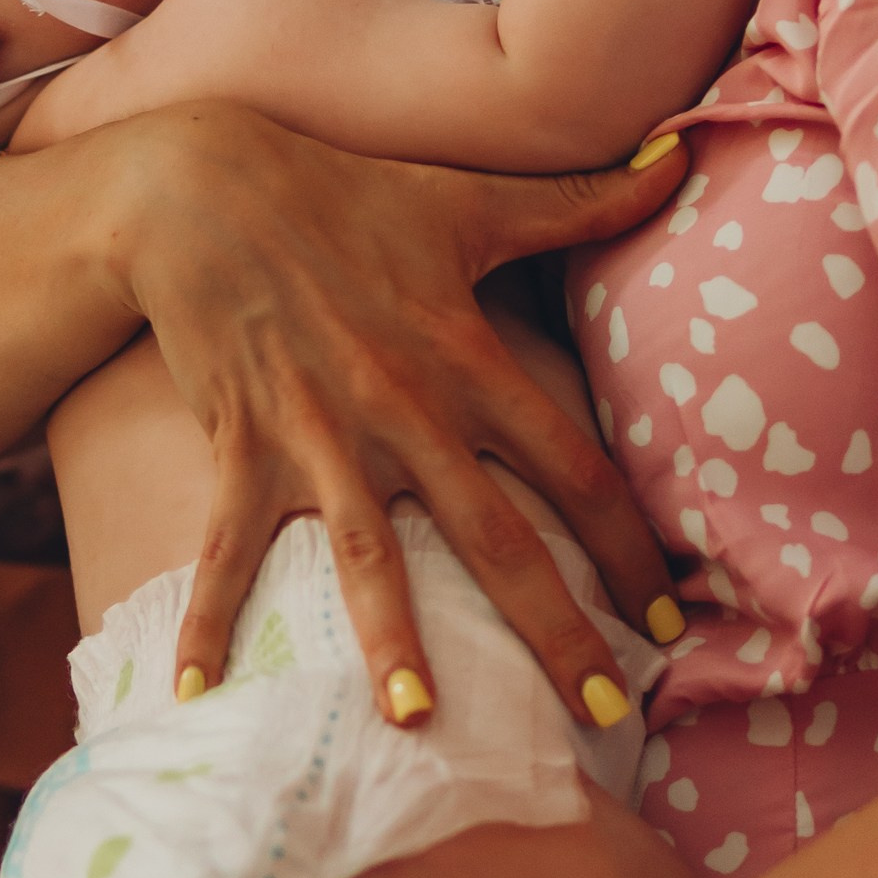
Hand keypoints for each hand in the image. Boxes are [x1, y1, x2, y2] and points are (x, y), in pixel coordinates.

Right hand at [124, 108, 682, 726]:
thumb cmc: (342, 194)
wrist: (202, 184)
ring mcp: (319, 433)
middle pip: (494, 536)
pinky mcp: (241, 445)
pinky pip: (227, 549)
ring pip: (368, 554)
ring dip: (391, 638)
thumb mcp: (467, 197)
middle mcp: (404, 407)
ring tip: (417, 720)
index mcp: (468, 358)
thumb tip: (676, 156)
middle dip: (554, 629)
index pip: (572, 468)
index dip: (624, 546)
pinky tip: (200, 692)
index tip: (664, 620)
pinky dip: (209, 620)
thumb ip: (577, 197)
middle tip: (601, 714)